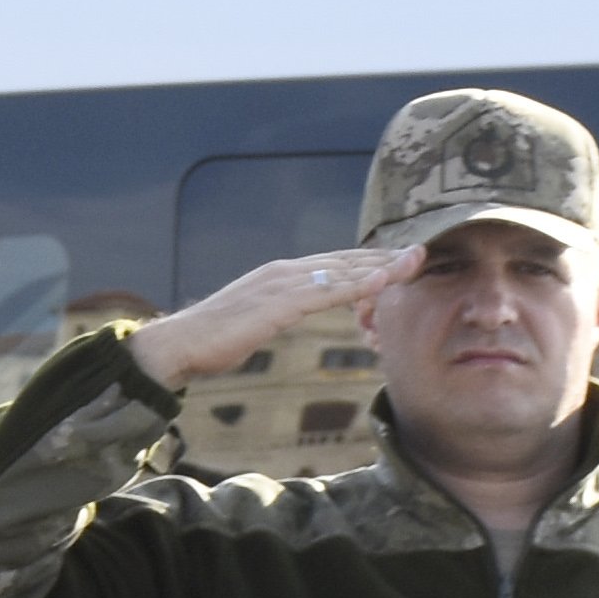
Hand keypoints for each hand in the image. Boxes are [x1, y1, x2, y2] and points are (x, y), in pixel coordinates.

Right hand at [126, 246, 417, 393]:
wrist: (176, 345)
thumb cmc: (210, 340)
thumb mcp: (253, 322)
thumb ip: (275, 313)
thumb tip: (284, 317)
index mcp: (279, 277)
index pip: (334, 264)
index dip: (369, 262)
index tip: (400, 261)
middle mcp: (284, 272)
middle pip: (345, 260)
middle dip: (385, 257)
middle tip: (422, 252)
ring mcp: (281, 284)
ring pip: (343, 271)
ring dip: (382, 266)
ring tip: (416, 260)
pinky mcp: (278, 302)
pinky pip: (328, 291)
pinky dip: (359, 284)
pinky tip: (384, 281)